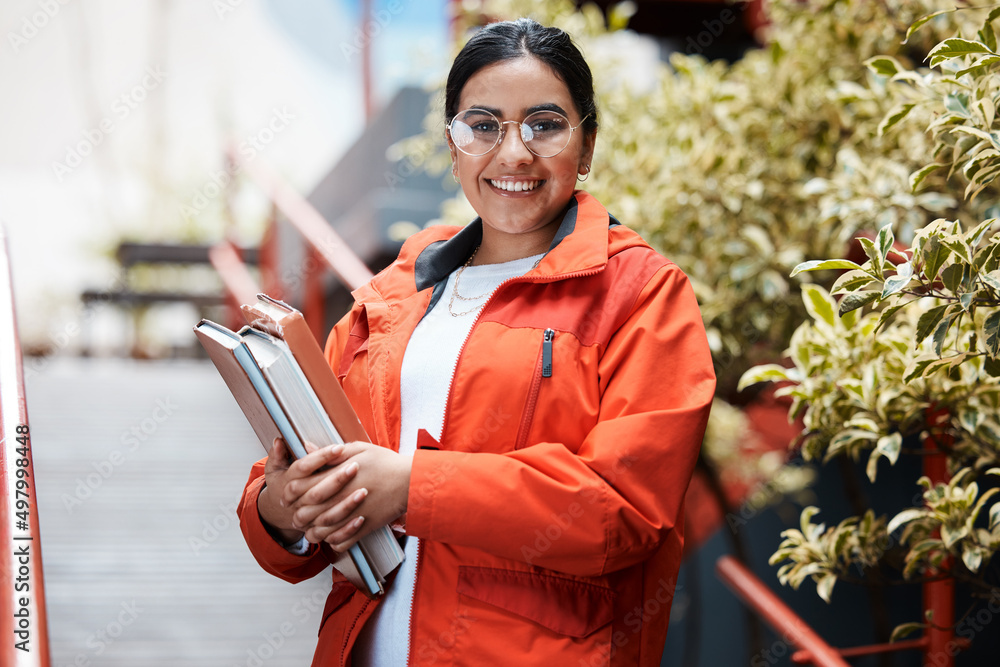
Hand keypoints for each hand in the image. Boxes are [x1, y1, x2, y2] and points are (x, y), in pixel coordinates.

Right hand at [257, 437, 363, 546]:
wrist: (281, 511)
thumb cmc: (286, 483)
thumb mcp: (276, 469)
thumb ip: (279, 455)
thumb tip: (279, 440)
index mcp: (287, 483)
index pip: (302, 468)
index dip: (321, 457)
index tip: (339, 448)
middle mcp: (296, 504)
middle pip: (315, 493)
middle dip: (337, 480)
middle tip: (355, 466)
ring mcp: (305, 521)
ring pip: (325, 516)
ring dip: (346, 505)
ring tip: (364, 491)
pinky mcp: (315, 533)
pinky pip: (332, 536)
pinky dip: (347, 529)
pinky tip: (362, 518)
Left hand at [293, 442, 411, 551]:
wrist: (410, 481)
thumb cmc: (385, 463)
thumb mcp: (357, 449)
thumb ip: (330, 452)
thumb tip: (307, 447)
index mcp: (335, 477)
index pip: (299, 487)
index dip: (290, 491)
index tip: (290, 491)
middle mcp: (339, 499)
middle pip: (304, 513)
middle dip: (296, 512)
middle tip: (296, 510)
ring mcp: (350, 516)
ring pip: (318, 532)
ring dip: (311, 530)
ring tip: (311, 525)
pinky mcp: (362, 529)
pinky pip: (339, 543)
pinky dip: (331, 541)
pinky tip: (331, 535)